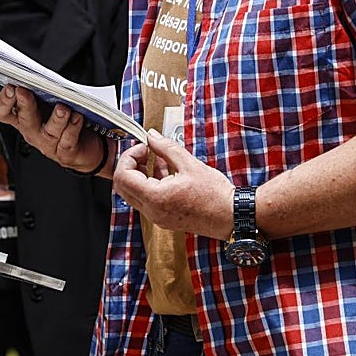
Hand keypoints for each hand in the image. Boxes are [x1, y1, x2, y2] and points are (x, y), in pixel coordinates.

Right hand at [0, 86, 108, 173]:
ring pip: (49, 132)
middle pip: (24, 119)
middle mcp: (32, 131)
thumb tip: (38, 73)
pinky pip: (67, 141)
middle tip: (24, 91)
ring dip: (56, 118)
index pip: (2, 111)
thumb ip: (40, 89)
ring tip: (62, 108)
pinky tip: (77, 117)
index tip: (10, 87)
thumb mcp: (47, 100)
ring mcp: (47, 144)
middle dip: (25, 104)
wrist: (84, 146)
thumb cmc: (63, 118)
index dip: (3, 101)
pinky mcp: (65, 153)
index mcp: (21, 117)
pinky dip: (73, 128)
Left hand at [112, 131, 233, 238]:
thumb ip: (165, 148)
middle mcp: (152, 211)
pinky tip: (166, 172)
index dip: (129, 157)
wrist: (232, 216)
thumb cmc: (215, 195)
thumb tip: (151, 136)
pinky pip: (147, 201)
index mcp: (155, 197)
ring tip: (159, 159)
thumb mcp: (189, 164)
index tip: (143, 148)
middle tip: (145, 152)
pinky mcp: (165, 219)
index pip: (123, 176)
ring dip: (141, 174)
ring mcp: (158, 217)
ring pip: (134, 194)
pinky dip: (150, 184)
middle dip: (131, 165)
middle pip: (123, 186)